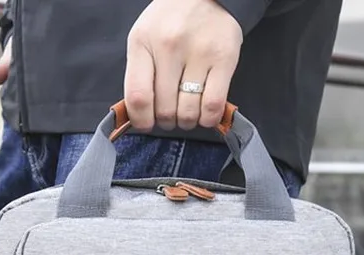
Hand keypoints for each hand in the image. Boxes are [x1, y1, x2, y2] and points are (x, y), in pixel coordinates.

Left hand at [124, 0, 242, 131]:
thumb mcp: (144, 39)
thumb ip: (138, 75)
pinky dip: (207, 118)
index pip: (138, 97)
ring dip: (187, 121)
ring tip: (187, 112)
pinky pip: (212, 106)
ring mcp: (199, 52)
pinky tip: (204, 113)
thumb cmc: (170, 21)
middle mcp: (169, 46)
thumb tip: (139, 117)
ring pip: (188, 112)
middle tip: (170, 114)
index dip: (141, 121)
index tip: (146, 124)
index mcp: (143, 42)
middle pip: (165, 110)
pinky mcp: (225, 58)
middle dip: (167, 121)